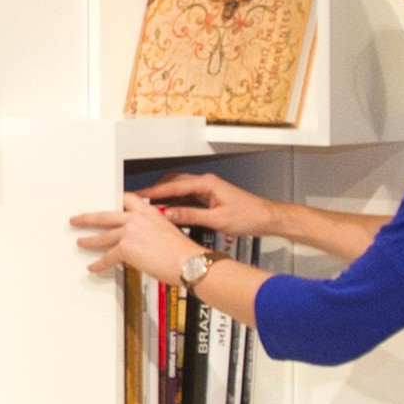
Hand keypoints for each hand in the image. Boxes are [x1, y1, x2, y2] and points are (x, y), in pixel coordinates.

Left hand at [66, 201, 210, 289]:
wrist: (188, 261)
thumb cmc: (183, 252)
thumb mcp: (167, 232)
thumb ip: (150, 232)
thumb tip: (140, 242)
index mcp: (149, 211)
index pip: (127, 199)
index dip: (116, 202)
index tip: (108, 204)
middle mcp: (138, 218)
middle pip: (106, 215)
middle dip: (89, 218)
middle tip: (77, 219)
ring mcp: (130, 232)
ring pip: (103, 236)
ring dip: (90, 240)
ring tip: (81, 242)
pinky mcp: (126, 248)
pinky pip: (108, 257)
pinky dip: (100, 264)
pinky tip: (94, 267)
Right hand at [139, 170, 292, 250]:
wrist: (266, 217)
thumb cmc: (249, 216)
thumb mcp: (217, 220)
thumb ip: (191, 216)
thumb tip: (169, 214)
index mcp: (207, 183)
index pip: (174, 185)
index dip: (155, 191)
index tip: (140, 196)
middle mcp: (205, 183)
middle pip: (173, 183)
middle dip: (155, 192)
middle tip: (138, 202)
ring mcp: (206, 190)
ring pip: (178, 190)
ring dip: (163, 198)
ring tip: (148, 208)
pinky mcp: (207, 198)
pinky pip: (185, 198)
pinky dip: (173, 204)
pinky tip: (166, 212)